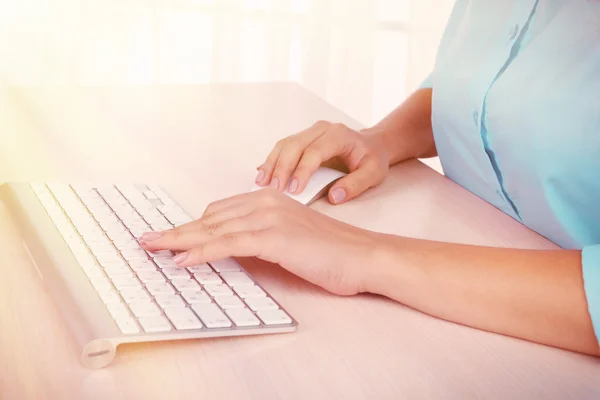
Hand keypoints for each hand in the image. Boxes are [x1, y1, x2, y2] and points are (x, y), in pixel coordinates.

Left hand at [139, 189, 382, 294]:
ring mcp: (270, 217)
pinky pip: (228, 244)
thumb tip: (236, 249)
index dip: (191, 225)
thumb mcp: (291, 241)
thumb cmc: (332, 252)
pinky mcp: (274, 237)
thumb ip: (263, 239)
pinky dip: (201, 252)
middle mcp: (266, 202)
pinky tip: (182, 260)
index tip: (169, 235)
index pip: (219, 212)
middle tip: (147, 239)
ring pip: (213, 229)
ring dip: (179, 240)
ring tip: (153, 248)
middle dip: (176, 231)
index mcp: (270, 200)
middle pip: (210, 217)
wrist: (364, 256)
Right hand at [255, 121, 389, 204]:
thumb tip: (334, 197)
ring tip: (261, 184)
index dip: (301, 171)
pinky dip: (271, 161)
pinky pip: (282, 147)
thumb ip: (356, 185)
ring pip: (284, 144)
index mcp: (338, 134)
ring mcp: (309, 132)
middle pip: (294, 145)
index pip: (314, 151)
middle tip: (274, 189)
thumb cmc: (371, 159)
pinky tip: (262, 174)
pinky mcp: (301, 139)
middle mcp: (321, 129)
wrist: (371, 145)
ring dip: (271, 164)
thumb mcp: (373, 173)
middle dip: (281, 168)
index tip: (294, 191)